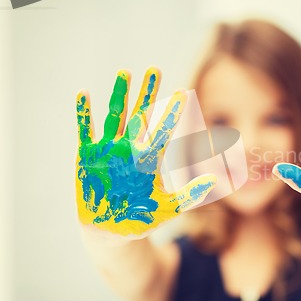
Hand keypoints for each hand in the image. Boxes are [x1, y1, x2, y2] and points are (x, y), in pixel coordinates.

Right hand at [76, 68, 215, 237]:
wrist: (109, 231)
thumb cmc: (140, 219)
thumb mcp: (169, 207)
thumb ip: (191, 194)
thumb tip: (216, 180)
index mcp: (149, 158)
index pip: (164, 129)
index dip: (173, 111)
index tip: (184, 91)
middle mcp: (130, 149)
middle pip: (141, 115)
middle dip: (148, 93)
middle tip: (155, 70)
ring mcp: (108, 150)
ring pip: (116, 116)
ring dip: (120, 95)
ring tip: (125, 72)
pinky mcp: (87, 157)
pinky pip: (85, 131)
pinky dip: (84, 114)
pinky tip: (84, 94)